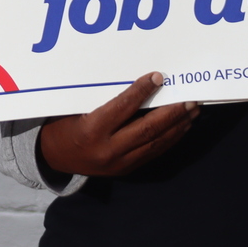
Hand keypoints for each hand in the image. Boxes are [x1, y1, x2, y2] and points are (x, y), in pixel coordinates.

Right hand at [39, 72, 198, 176]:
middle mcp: (109, 149)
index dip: (142, 91)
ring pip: (156, 142)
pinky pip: (154, 152)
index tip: (157, 76)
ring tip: (193, 110)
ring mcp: (120, 162)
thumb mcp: (76, 108)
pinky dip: (170, 138)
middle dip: (172, 112)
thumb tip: (133, 82)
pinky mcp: (128, 169)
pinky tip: (181, 127)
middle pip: (147, 129)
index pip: (123, 107)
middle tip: (189, 98)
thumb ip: (102, 99)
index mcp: (92, 130)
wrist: (54, 158)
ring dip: (177, 125)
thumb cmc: (63, 125)